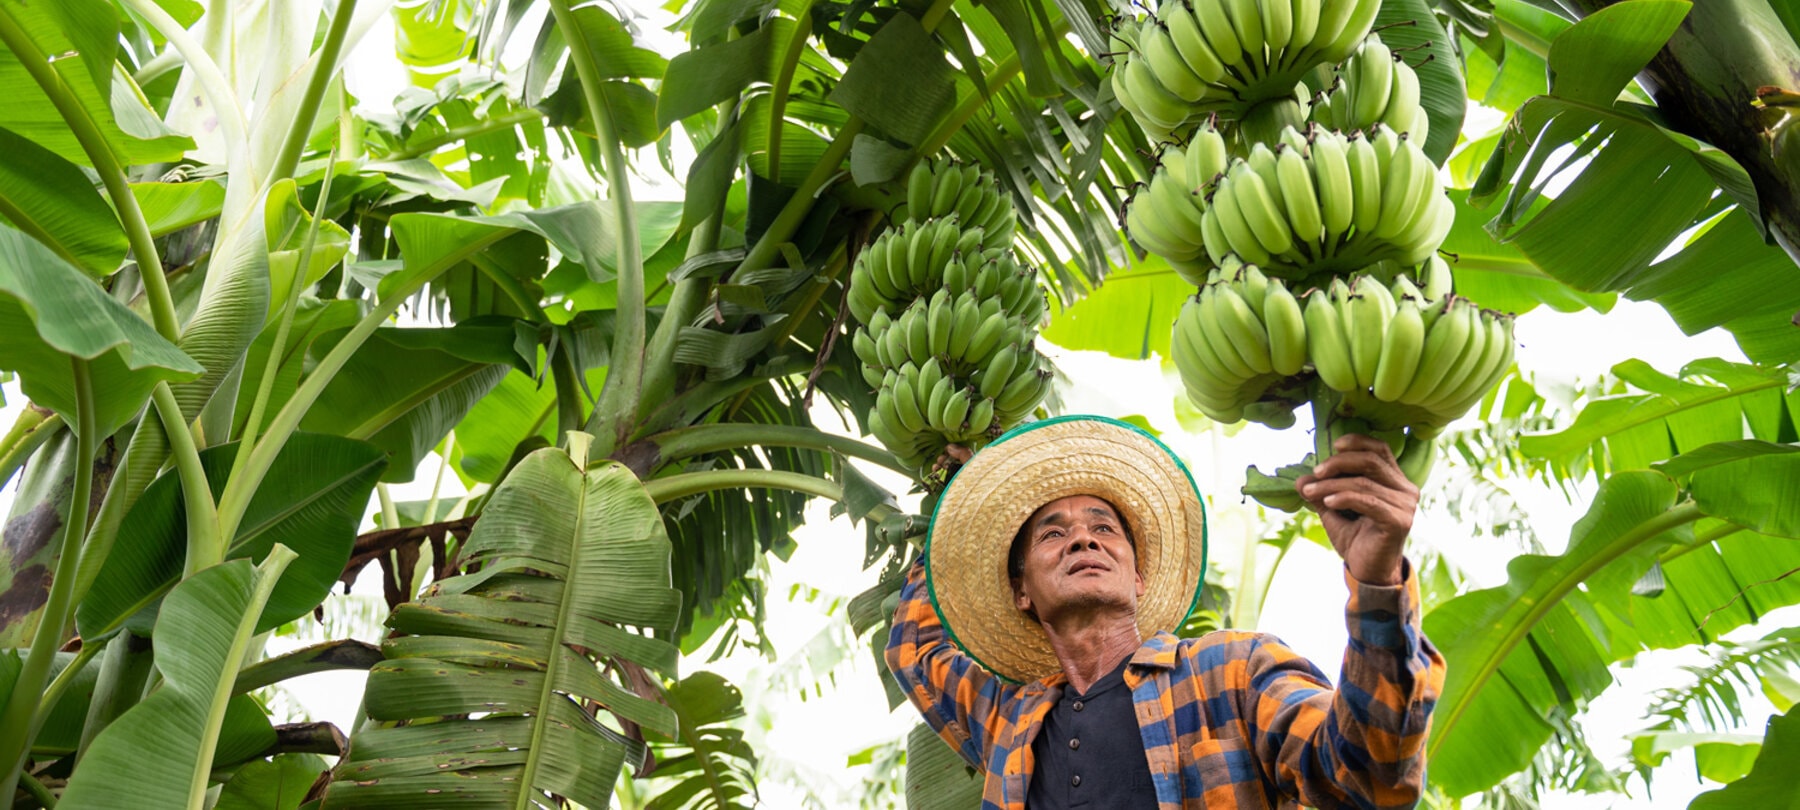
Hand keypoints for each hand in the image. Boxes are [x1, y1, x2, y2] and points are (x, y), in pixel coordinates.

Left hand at [1293, 434, 1417, 585]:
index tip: (1333, 445)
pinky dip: (1343, 498)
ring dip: (1331, 485)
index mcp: (1394, 480)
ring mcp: (1405, 505)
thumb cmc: (1355, 538)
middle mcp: (1405, 489)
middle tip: (1315, 473)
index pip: (1380, 449)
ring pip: (1363, 482)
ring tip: (1311, 492)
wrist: (1367, 570)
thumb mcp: (1333, 509)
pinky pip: (1367, 500)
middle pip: (1370, 460)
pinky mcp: (1399, 521)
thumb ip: (1321, 491)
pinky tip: (1327, 503)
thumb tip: (1300, 479)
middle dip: (1337, 463)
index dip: (1357, 442)